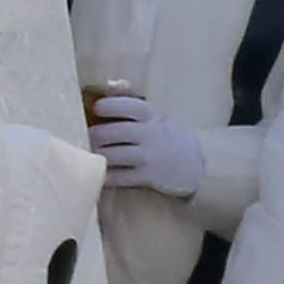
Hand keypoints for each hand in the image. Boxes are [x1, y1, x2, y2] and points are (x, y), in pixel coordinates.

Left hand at [87, 93, 215, 199]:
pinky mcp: (147, 177)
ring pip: (112, 155)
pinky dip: (105, 175)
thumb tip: (99, 108)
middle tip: (85, 137)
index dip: (110, 106)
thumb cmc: (170, 137)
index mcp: (152, 117)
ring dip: (96, 155)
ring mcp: (148, 157)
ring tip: (87, 155)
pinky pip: (119, 177)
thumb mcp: (159, 119)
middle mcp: (150, 135)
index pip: (130, 106)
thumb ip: (136, 115)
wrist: (198, 163)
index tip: (97, 108)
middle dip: (94, 135)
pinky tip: (97, 173)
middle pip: (114, 132)